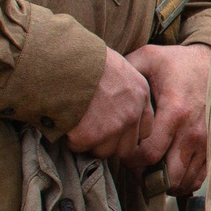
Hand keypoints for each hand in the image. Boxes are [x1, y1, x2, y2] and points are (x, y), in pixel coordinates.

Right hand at [66, 44, 153, 165]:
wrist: (65, 60)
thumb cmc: (85, 58)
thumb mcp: (117, 66)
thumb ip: (123, 89)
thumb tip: (113, 104)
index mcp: (141, 95)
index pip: (145, 129)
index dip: (127, 132)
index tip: (112, 128)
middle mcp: (132, 113)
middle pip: (127, 147)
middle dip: (109, 143)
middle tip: (91, 131)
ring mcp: (113, 126)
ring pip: (105, 152)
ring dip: (90, 144)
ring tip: (77, 126)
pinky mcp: (91, 134)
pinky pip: (80, 148)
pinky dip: (70, 141)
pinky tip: (66, 125)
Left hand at [129, 43, 210, 190]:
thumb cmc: (178, 62)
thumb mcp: (148, 58)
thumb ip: (123, 70)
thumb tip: (97, 82)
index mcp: (175, 112)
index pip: (149, 154)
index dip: (131, 162)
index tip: (124, 155)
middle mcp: (194, 131)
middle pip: (169, 174)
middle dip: (149, 178)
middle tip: (136, 170)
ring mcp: (208, 141)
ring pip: (185, 179)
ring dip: (166, 182)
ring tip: (152, 172)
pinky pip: (200, 176)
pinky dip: (184, 181)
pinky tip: (171, 172)